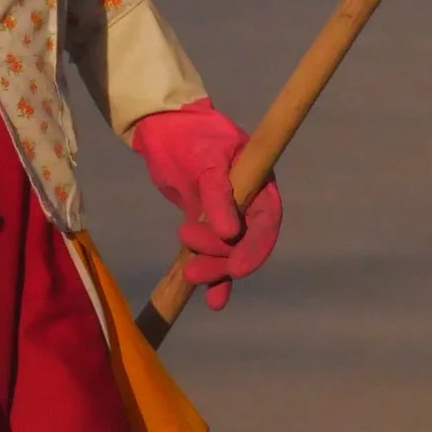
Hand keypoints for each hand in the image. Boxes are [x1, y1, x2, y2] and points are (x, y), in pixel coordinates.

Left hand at [130, 98, 282, 309]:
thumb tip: (230, 234)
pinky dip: (214, 277)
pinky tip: (212, 301)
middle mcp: (250, 204)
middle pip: (246, 242)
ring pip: (228, 252)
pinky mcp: (208, 225)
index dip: (255, 248)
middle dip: (223, 260)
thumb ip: (217, 194)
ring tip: (189, 274)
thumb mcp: (204, 159)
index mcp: (260, 183)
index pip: (266, 221)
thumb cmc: (190, 137)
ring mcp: (229, 216)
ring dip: (213, 268)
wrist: (165, 131)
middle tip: (193, 267)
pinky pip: (214, 254)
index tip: (238, 268)